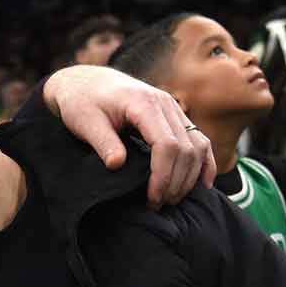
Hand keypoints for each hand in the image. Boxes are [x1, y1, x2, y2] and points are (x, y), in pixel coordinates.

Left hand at [44, 65, 215, 208]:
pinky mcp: (175, 116)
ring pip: (198, 145)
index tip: (152, 198)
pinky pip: (199, 139)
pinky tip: (202, 183)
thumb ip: (102, 142)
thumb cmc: (81, 101)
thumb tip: (117, 164)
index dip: (163, 175)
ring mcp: (173, 109)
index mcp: (143, 103)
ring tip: (171, 199)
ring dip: (190, 175)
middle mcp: (165, 104)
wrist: (86, 82)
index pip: (167, 144)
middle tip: (159, 204)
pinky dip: (204, 162)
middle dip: (176, 181)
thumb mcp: (84, 121)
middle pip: (186, 148)